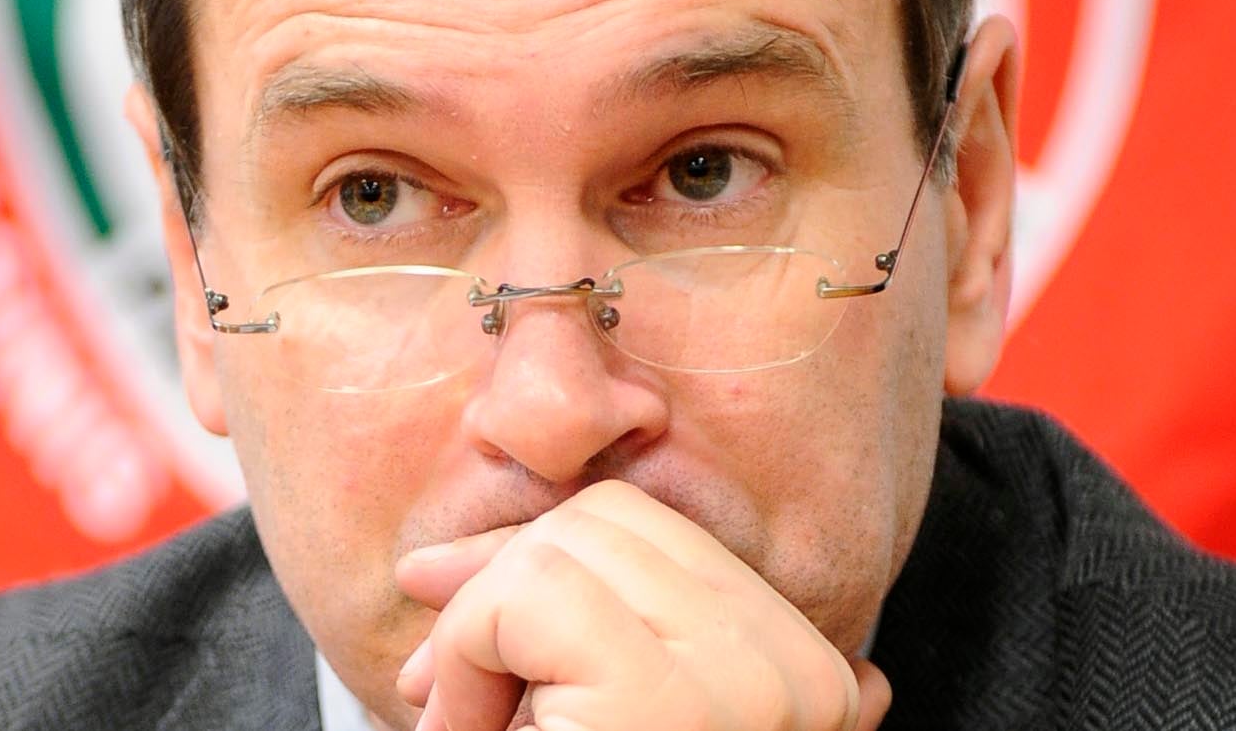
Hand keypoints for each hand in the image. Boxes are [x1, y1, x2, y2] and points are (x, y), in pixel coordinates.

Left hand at [392, 480, 890, 730]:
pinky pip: (525, 598)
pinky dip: (468, 662)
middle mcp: (803, 675)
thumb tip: (429, 565)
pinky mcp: (668, 698)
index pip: (651, 532)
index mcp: (806, 678)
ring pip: (558, 550)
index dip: (532, 563)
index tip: (456, 634)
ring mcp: (750, 684)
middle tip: (452, 696)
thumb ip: (553, 636)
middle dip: (500, 590)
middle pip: (607, 523)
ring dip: (478, 640)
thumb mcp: (587, 716)